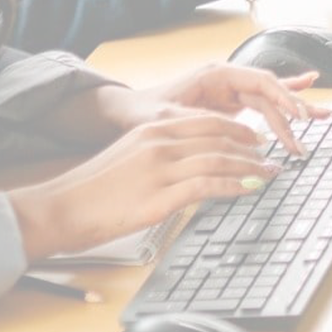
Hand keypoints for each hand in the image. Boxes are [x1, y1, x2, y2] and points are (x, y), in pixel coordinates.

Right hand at [7, 111, 276, 261]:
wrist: (61, 209)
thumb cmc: (91, 191)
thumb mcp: (128, 158)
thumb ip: (159, 154)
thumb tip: (189, 164)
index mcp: (152, 130)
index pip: (206, 122)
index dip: (236, 129)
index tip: (254, 137)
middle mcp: (159, 143)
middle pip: (219, 138)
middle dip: (250, 147)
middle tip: (270, 156)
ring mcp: (161, 169)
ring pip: (220, 160)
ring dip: (251, 168)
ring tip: (269, 175)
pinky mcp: (161, 197)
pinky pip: (210, 186)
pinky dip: (236, 186)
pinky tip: (250, 189)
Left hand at [113, 63, 329, 153]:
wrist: (128, 111)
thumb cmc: (144, 111)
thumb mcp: (168, 120)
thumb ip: (201, 123)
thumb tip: (231, 132)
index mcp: (215, 75)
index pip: (259, 82)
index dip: (282, 97)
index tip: (299, 114)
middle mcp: (226, 79)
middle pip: (270, 92)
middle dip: (294, 108)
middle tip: (316, 124)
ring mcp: (229, 91)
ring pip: (269, 99)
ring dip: (293, 111)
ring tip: (320, 117)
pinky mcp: (228, 104)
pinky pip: (261, 102)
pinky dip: (283, 100)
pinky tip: (305, 93)